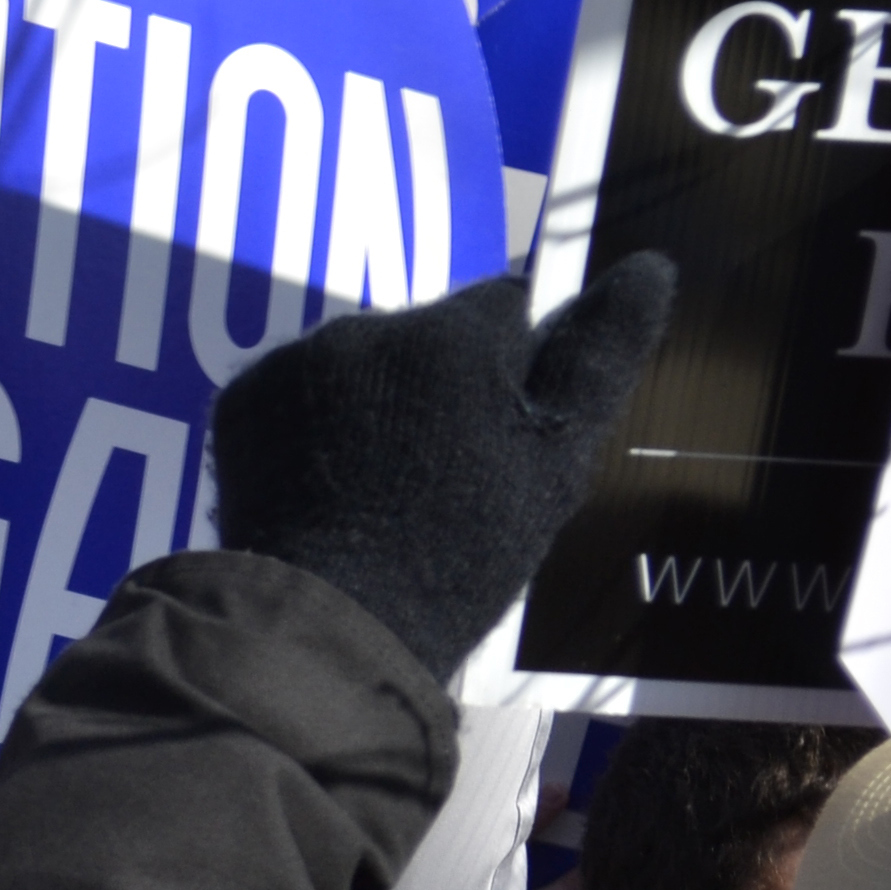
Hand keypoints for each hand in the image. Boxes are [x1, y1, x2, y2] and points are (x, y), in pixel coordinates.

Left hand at [210, 261, 675, 676]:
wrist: (331, 622)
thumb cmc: (464, 551)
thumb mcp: (558, 459)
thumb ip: (602, 354)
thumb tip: (651, 267)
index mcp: (457, 332)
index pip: (507, 305)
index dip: (515, 366)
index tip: (508, 428)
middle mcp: (370, 325)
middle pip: (427, 334)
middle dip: (441, 384)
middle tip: (447, 476)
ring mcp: (296, 360)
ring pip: (360, 363)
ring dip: (376, 403)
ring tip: (384, 489)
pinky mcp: (240, 399)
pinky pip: (294, 393)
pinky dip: (312, 426)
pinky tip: (328, 487)